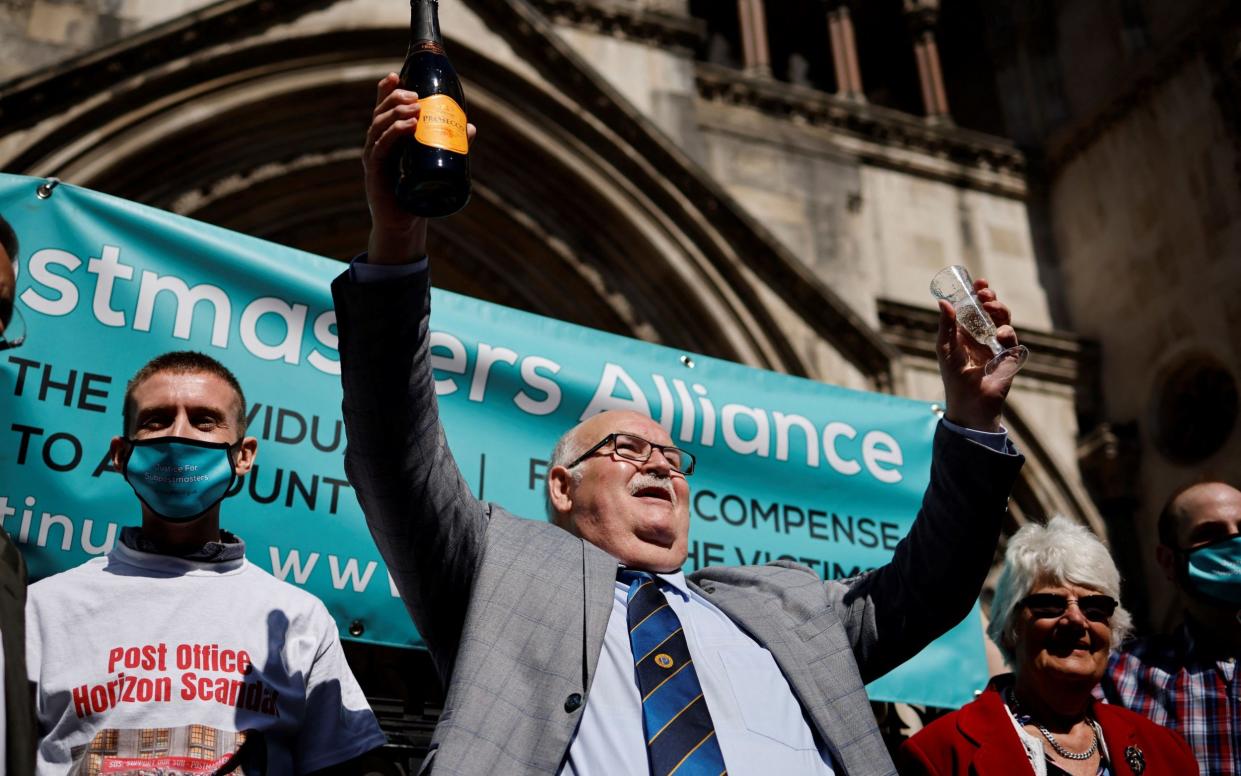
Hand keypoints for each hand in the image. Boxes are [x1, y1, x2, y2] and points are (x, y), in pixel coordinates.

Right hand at [363, 74, 475, 264]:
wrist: (404, 222)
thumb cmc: (416, 191)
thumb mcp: (433, 164)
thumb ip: (451, 146)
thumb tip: (471, 128)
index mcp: (387, 137)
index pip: (382, 108)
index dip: (386, 90)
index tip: (396, 75)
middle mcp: (376, 143)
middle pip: (380, 112)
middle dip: (396, 99)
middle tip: (416, 96)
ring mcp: (373, 156)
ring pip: (378, 126)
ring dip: (396, 113)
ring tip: (415, 108)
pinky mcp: (374, 171)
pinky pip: (379, 148)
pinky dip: (392, 134)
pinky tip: (406, 127)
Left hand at [936, 278, 1017, 432]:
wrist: (968, 401)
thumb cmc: (953, 375)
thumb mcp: (945, 347)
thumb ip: (946, 326)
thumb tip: (944, 302)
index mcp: (969, 330)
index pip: (976, 307)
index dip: (979, 293)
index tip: (979, 282)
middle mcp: (985, 335)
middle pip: (993, 310)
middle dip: (991, 298)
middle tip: (985, 292)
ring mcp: (999, 345)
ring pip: (1005, 320)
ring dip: (1000, 310)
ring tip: (990, 306)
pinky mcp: (1009, 356)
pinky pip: (1012, 340)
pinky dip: (1007, 334)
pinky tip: (999, 334)